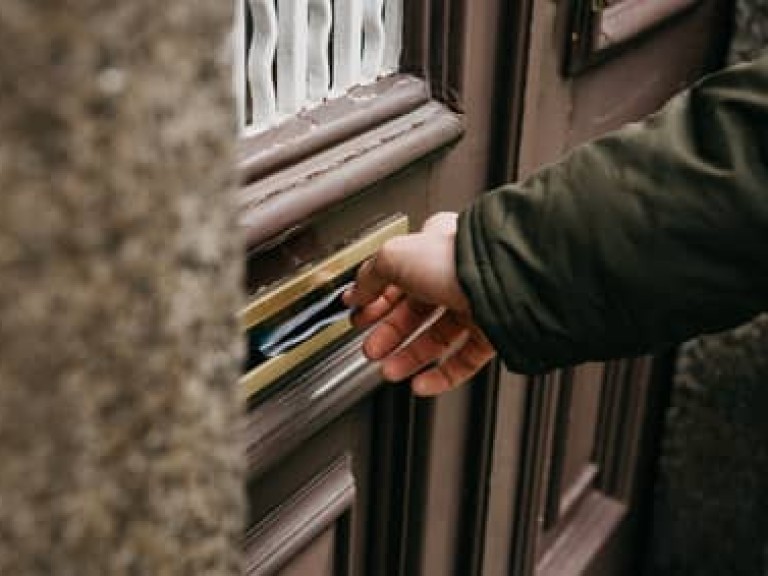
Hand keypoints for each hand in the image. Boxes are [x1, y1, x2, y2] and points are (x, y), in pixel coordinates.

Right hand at [343, 212, 495, 395]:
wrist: (502, 281)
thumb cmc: (454, 260)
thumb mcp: (393, 258)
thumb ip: (369, 277)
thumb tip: (355, 294)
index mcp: (433, 249)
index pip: (397, 278)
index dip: (374, 299)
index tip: (358, 316)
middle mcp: (456, 276)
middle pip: (414, 311)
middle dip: (388, 334)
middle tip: (370, 348)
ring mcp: (476, 305)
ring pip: (437, 338)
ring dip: (409, 358)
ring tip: (389, 371)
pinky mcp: (493, 333)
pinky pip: (464, 360)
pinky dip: (440, 376)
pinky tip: (420, 383)